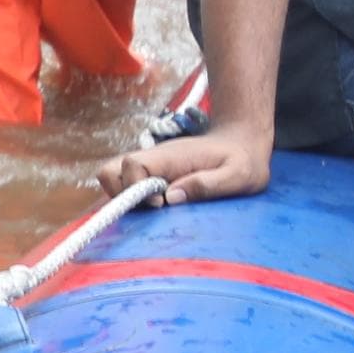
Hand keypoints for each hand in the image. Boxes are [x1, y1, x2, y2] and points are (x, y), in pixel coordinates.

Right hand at [94, 121, 271, 205]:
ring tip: (153, 209)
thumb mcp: (238, 175)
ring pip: (112, 178)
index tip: (161, 203)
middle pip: (110, 171)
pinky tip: (157, 209)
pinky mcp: (153, 177)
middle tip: (152, 208)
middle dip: (119, 194)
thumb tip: (172, 197)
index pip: (132, 165)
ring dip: (122, 198)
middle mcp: (154, 160)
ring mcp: (151, 168)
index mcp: (171, 156)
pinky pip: (125, 187)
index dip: (136, 187)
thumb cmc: (243, 160)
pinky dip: (130, 200)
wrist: (243, 143)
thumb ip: (208, 185)